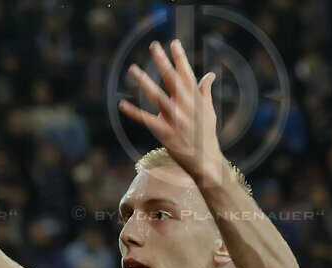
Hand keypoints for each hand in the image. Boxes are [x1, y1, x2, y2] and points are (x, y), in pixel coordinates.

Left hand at [119, 40, 223, 184]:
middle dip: (163, 61)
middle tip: (154, 45)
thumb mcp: (208, 111)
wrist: (204, 160)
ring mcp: (175, 119)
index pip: (187, 73)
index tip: (173, 42)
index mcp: (195, 99)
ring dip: (145, 81)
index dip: (180, 58)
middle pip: (172, 79)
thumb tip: (210, 74)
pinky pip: (146, 120)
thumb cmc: (205, 134)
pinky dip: (133, 112)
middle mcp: (185, 106)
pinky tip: (122, 104)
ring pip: (157, 96)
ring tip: (133, 68)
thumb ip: (205, 91)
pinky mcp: (165, 132)